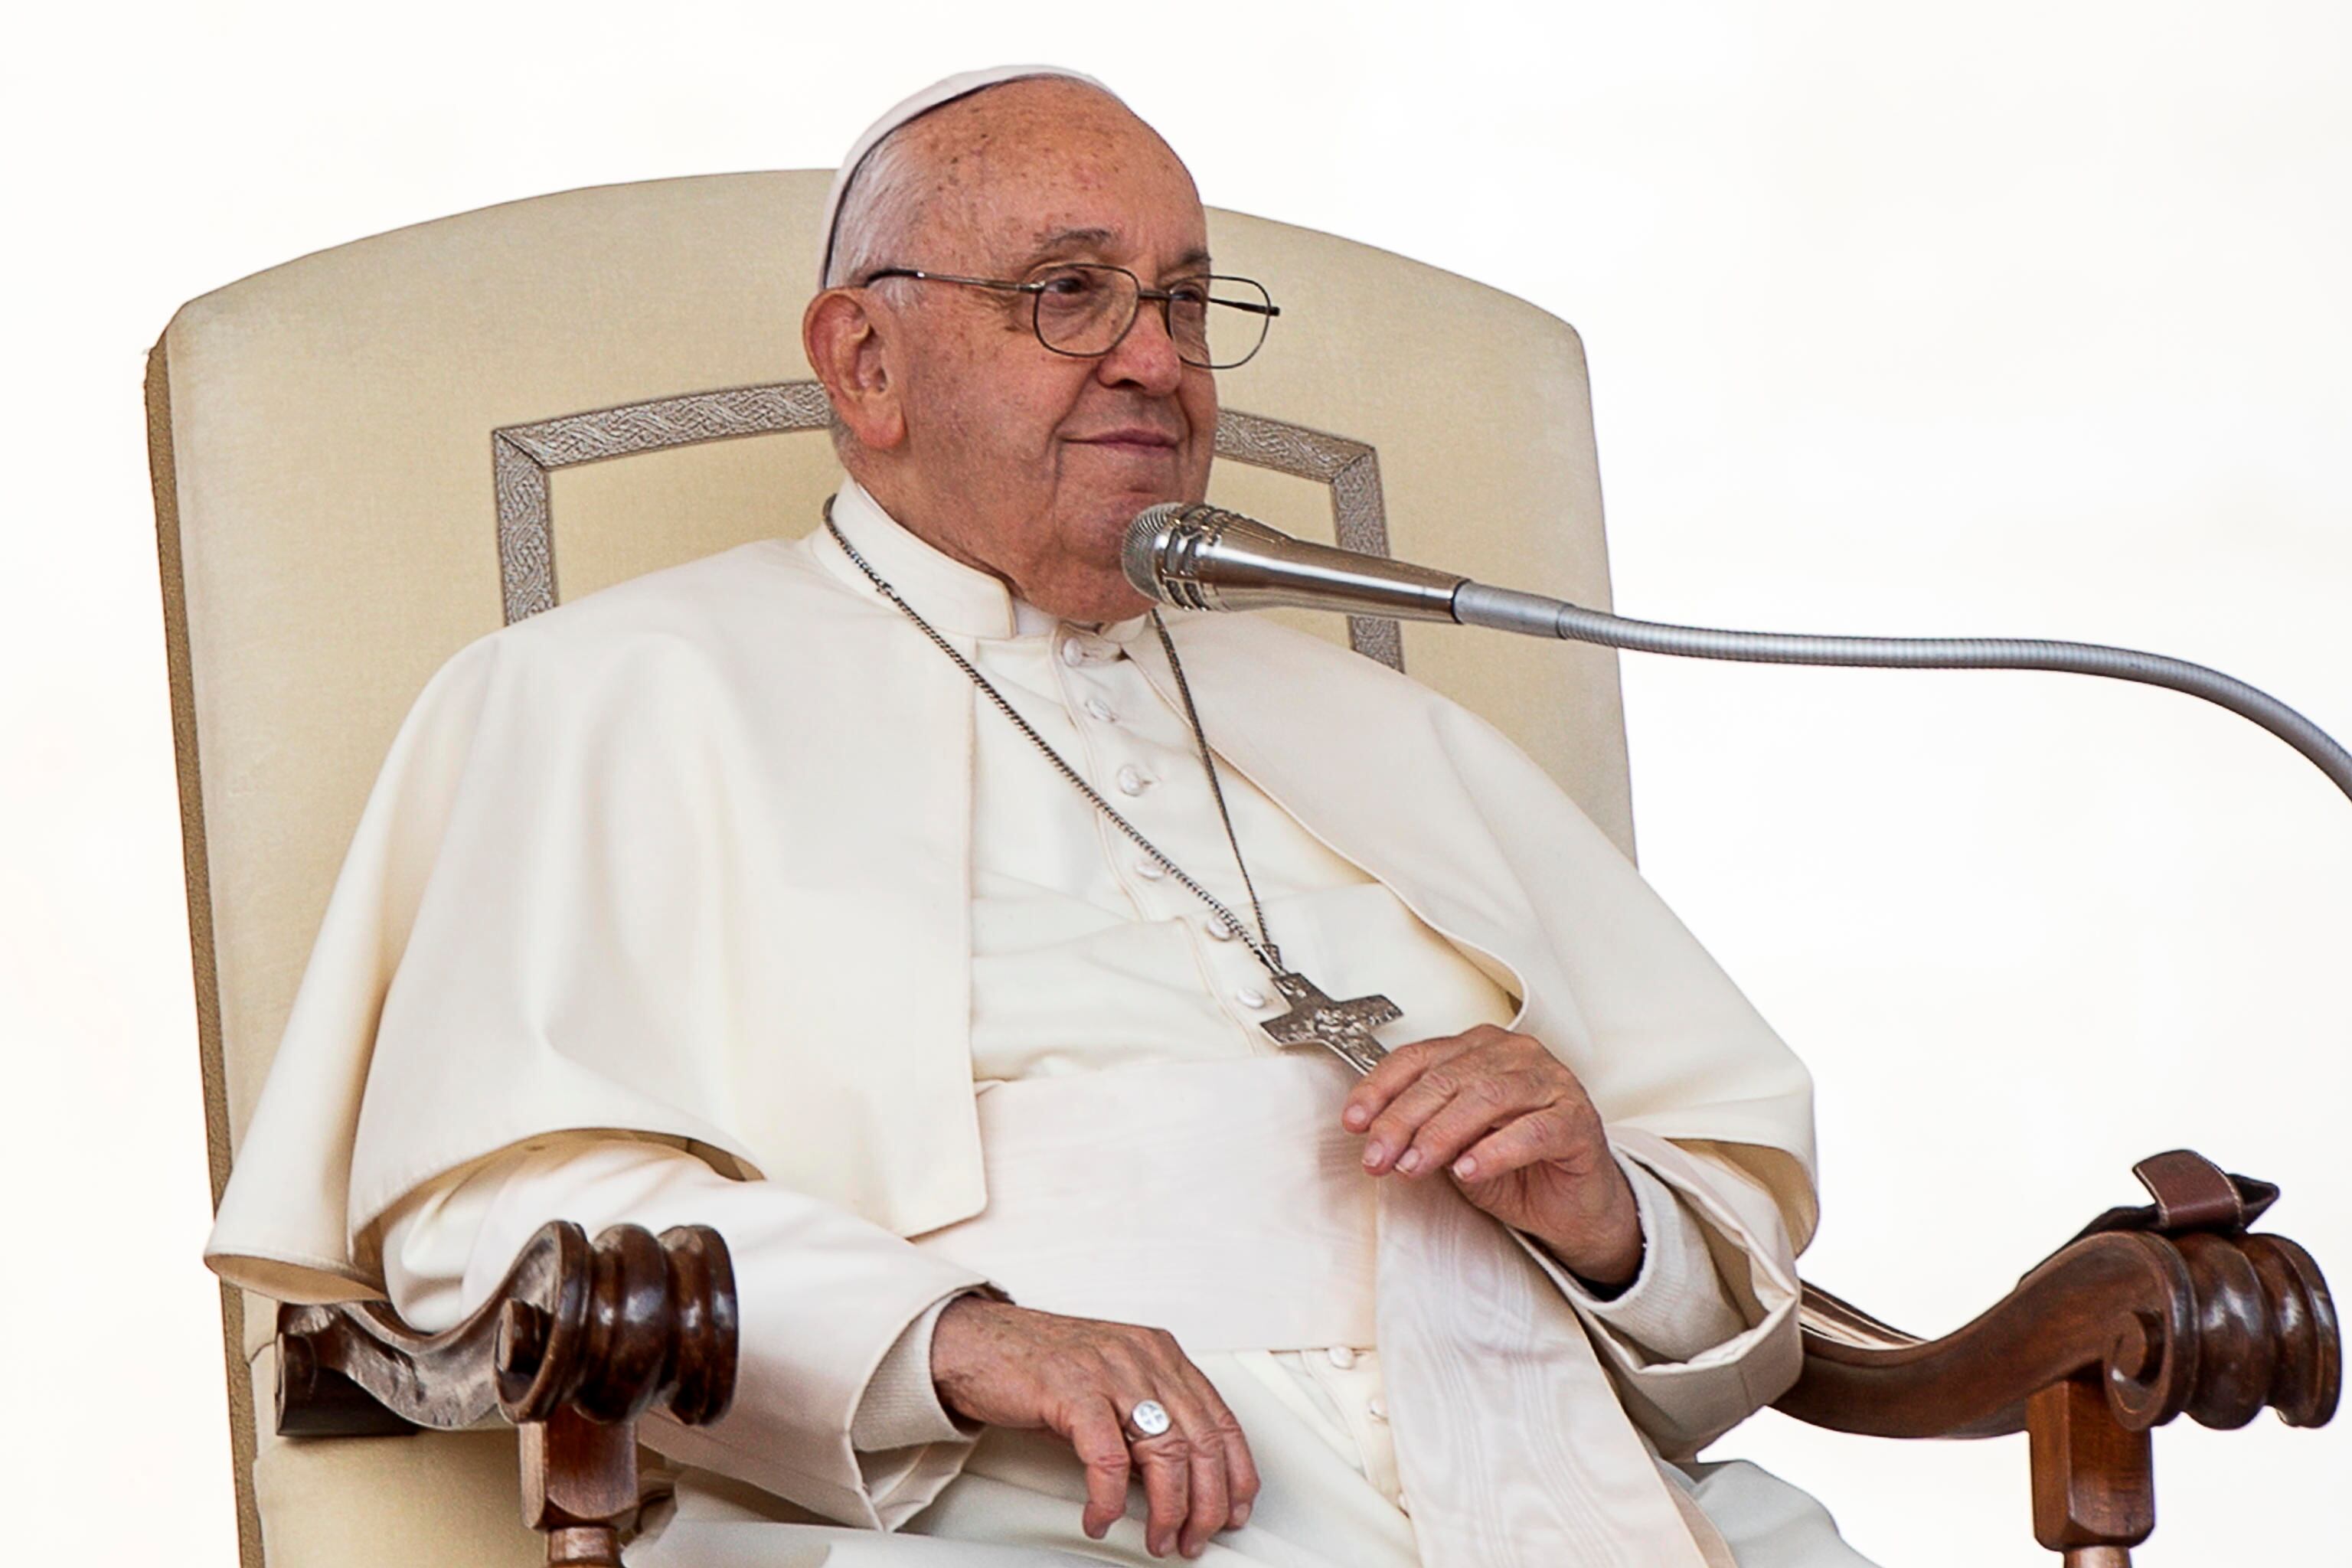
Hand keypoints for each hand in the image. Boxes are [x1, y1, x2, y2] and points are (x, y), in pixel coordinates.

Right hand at [929, 1295, 1258, 1558]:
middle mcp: (1142, 1357)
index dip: (1236, 1472)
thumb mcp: (1109, 1385)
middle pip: (1200, 1441)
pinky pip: (1107, 1457)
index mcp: (1159, 1353)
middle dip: (1206, 1503)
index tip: (1236, 1508)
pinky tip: (1100, 1517)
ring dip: (1167, 1509)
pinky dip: (1108, 1498)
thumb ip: (1145, 1420)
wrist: (974, 1343)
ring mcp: (1109, 1370)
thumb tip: (1175, 1480)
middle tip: (1194, 1538)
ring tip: (1157, 1537)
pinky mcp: (1072, 1389)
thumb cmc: (1037, 1365)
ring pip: (1165, 1451)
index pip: (1221, 1418)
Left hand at [1342, 1024, 1642, 1286]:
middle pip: (1447, 1078)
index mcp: (1478, 1049)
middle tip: (1377, 1156)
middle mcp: (1515, 1055)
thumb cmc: (1513, 1170)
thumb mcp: (1454, 1148)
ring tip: (1414, 1166)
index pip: (1419, 1058)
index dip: (1381, 1088)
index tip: (1352, 1121)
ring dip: (1442, 1134)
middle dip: (1403, 1120)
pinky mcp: (1578, 1119)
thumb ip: (1423, 1130)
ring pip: (1487, 1097)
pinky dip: (1495, 1150)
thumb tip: (1375, 1133)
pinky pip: (1533, 1130)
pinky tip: (1468, 1169)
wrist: (1573, 1208)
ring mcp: (1551, 1083)